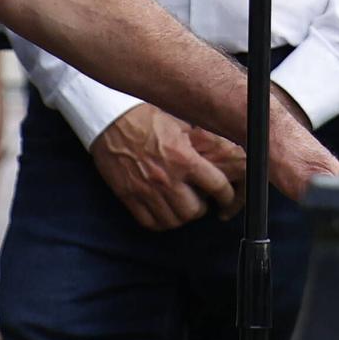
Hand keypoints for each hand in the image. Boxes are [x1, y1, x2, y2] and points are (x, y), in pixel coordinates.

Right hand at [90, 103, 244, 230]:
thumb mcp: (181, 124)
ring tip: (183, 207)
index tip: (227, 197)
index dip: (227, 196)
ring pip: (173, 221)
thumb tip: (226, 146)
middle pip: (194, 211)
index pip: (216, 186)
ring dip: (181, 217)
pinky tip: (164, 212)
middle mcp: (166, 178)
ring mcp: (146, 190)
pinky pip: (149, 223)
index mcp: (183, 158)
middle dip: (201, 208)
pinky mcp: (128, 196)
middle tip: (201, 201)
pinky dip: (160, 222)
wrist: (111, 118)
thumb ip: (201, 142)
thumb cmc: (147, 117)